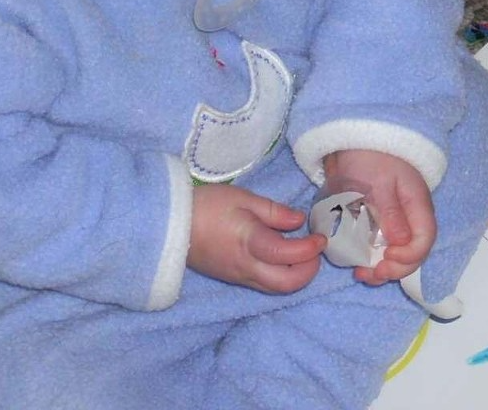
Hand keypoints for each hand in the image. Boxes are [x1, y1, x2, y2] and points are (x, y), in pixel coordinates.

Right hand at [187, 183, 325, 292]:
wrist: (167, 225)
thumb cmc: (205, 205)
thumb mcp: (242, 198)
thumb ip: (273, 212)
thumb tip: (298, 222)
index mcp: (250, 244)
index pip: (289, 256)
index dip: (310, 249)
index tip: (320, 236)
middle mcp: (246, 268)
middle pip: (287, 284)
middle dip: (309, 271)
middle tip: (315, 250)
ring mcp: (238, 277)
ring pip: (275, 288)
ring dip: (295, 275)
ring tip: (301, 251)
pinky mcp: (232, 278)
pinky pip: (263, 284)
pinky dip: (280, 274)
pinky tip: (281, 255)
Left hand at [323, 150, 435, 285]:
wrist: (355, 136)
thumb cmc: (370, 156)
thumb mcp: (379, 183)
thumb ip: (390, 212)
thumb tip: (401, 244)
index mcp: (417, 206)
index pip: (423, 241)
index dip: (408, 257)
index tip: (384, 258)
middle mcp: (410, 216)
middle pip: (412, 252)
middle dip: (394, 269)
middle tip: (368, 274)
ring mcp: (395, 219)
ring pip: (397, 252)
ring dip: (381, 268)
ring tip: (360, 274)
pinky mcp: (379, 219)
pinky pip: (381, 245)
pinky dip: (370, 258)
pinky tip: (355, 263)